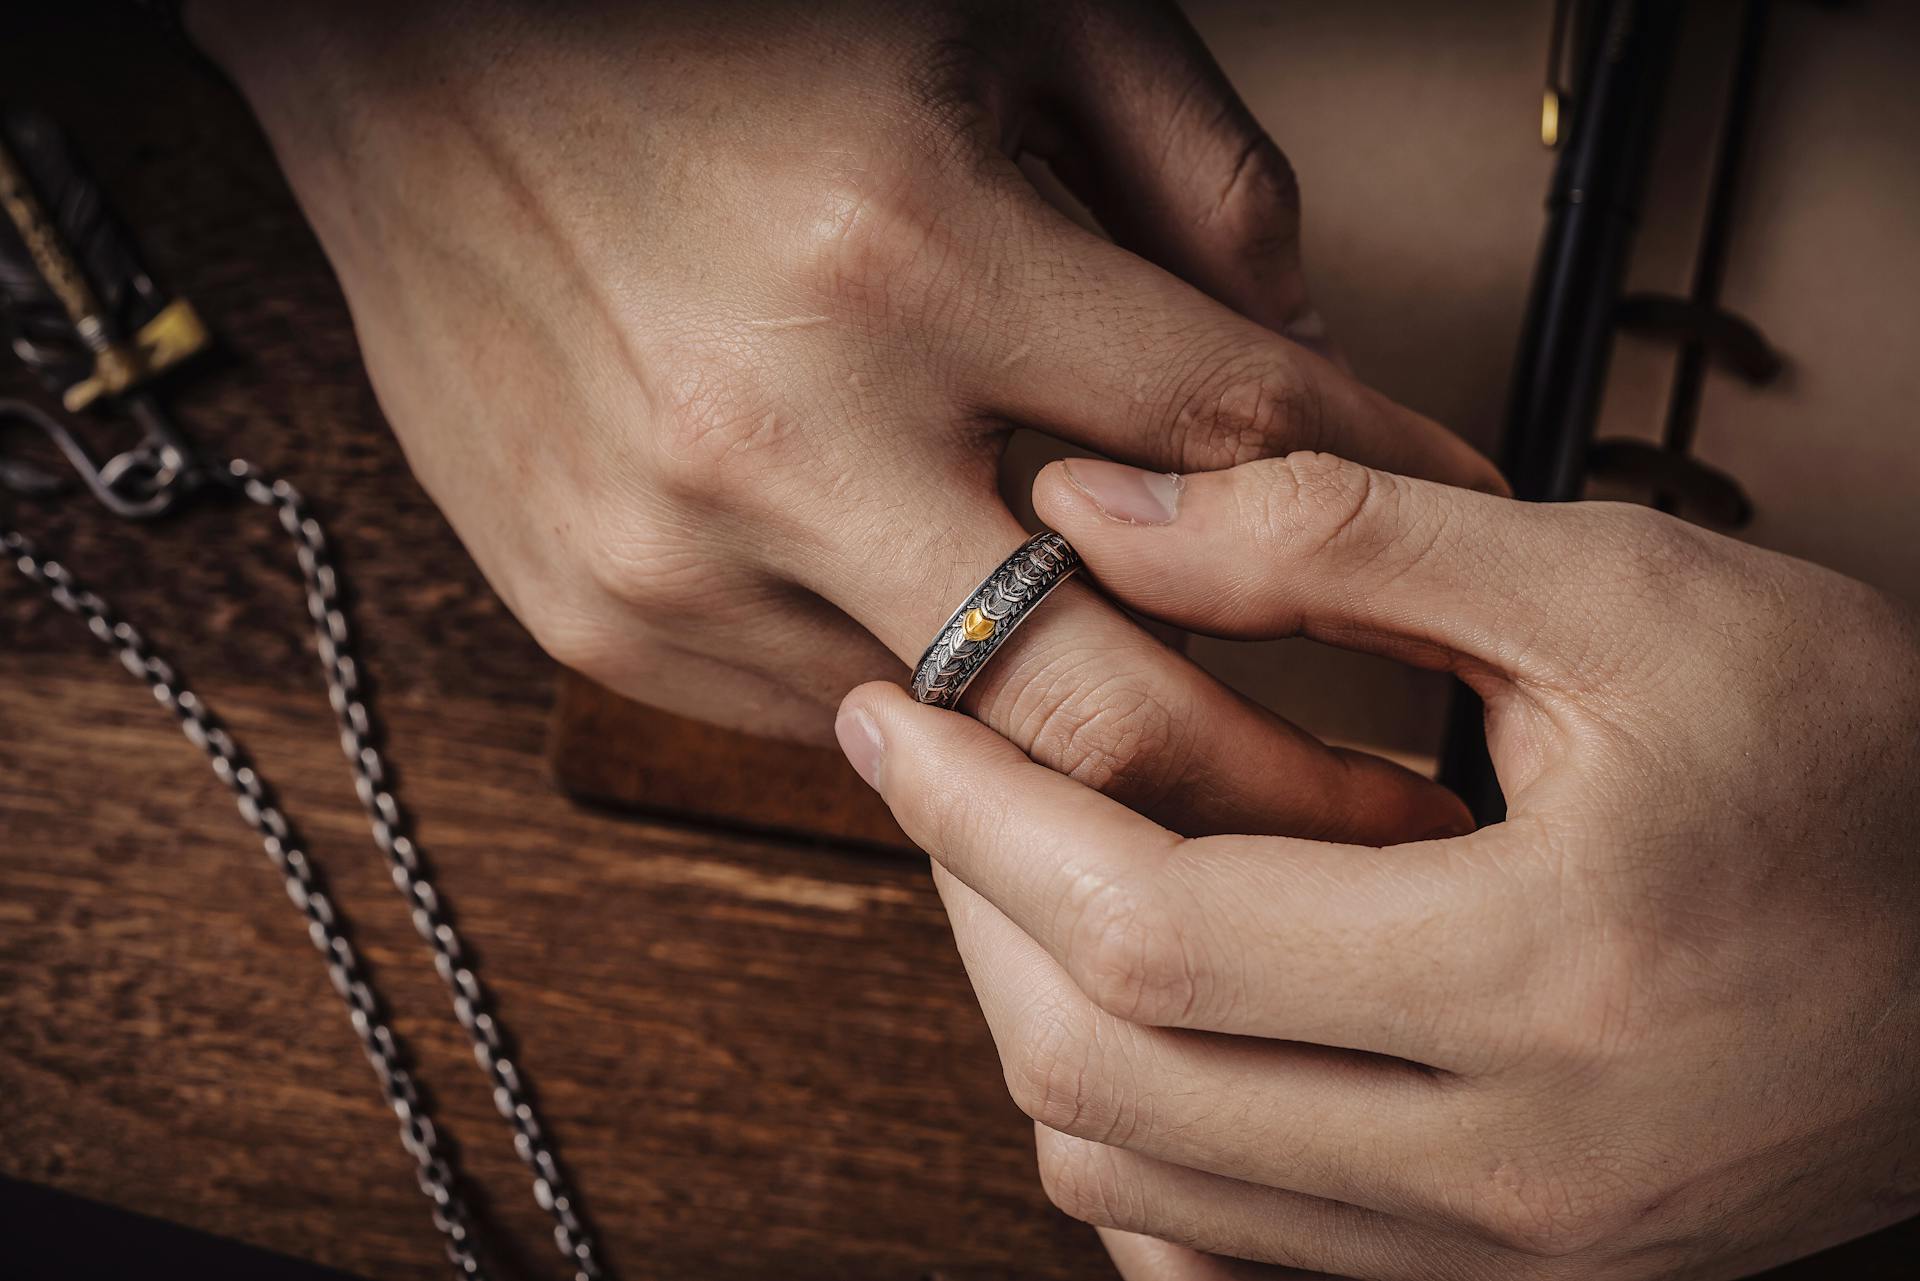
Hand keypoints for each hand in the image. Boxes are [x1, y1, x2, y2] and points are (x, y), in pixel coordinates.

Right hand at [187, 0, 1494, 840]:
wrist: (408, 61)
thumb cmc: (703, 27)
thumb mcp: (996, 15)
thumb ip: (1191, 167)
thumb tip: (1291, 345)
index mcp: (910, 253)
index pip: (1235, 439)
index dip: (1385, 507)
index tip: (1459, 559)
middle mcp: (784, 431)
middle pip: (1113, 701)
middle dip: (1286, 786)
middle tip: (1386, 815)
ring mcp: (678, 552)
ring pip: (971, 745)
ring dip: (1103, 760)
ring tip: (1202, 753)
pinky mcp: (603, 613)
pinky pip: (834, 718)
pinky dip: (941, 712)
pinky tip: (988, 666)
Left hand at [836, 452, 1919, 1278]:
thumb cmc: (1865, 755)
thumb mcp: (1627, 593)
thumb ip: (1346, 543)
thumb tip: (1101, 512)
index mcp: (1542, 977)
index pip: (1150, 927)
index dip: (985, 813)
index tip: (897, 711)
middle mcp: (1517, 1168)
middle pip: (1108, 1079)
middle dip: (976, 910)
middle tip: (940, 771)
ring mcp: (1510, 1257)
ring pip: (1140, 1187)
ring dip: (1040, 1015)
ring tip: (1027, 861)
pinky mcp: (1512, 1280)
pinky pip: (1233, 1261)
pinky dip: (1142, 1141)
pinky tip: (1141, 1017)